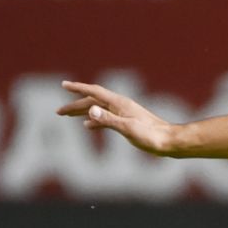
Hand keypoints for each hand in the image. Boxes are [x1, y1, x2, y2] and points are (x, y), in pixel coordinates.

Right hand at [58, 81, 179, 154]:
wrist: (169, 142)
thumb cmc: (151, 136)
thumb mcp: (127, 128)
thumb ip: (108, 119)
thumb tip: (90, 110)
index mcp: (119, 103)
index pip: (94, 92)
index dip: (78, 88)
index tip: (63, 85)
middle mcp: (120, 105)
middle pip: (93, 101)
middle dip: (74, 105)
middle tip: (58, 111)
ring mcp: (124, 113)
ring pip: (98, 109)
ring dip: (82, 112)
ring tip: (67, 116)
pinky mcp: (127, 122)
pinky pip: (106, 118)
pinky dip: (94, 121)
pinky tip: (87, 126)